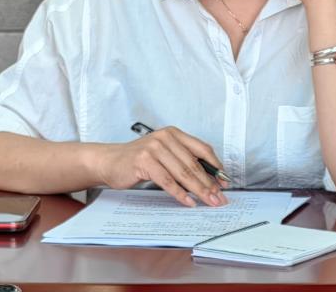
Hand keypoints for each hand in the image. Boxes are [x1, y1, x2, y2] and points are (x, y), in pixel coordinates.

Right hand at [95, 126, 228, 206]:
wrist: (110, 161)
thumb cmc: (139, 160)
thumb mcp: (164, 154)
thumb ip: (183, 162)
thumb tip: (210, 180)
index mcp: (174, 133)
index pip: (202, 149)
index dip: (216, 166)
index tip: (225, 181)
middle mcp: (166, 137)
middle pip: (194, 164)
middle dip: (209, 183)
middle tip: (219, 198)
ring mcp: (154, 148)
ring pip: (183, 172)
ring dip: (198, 190)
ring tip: (209, 201)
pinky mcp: (144, 161)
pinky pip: (167, 180)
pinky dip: (179, 193)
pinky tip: (188, 202)